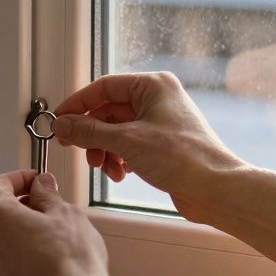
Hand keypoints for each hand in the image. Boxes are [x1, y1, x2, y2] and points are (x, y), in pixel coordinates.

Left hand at [0, 171, 117, 275]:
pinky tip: (42, 272)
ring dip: (18, 242)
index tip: (36, 182)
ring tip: (49, 248)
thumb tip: (40, 185)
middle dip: (20, 212)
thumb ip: (46, 195)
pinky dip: (18, 268)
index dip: (19, 179)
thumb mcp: (66, 214)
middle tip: (48, 214)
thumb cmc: (71, 257)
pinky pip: (3, 274)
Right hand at [52, 72, 275, 261]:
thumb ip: (88, 131)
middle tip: (77, 150)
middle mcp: (157, 99)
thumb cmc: (182, 158)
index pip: (103, 87)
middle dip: (92, 135)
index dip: (78, 104)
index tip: (58, 121)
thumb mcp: (126, 141)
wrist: (216, 189)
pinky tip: (120, 174)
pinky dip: (119, 159)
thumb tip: (61, 124)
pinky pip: (129, 146)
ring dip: (104, 151)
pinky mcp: (163, 144)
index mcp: (152, 85)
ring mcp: (161, 122)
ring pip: (117, 131)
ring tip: (104, 168)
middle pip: (108, 111)